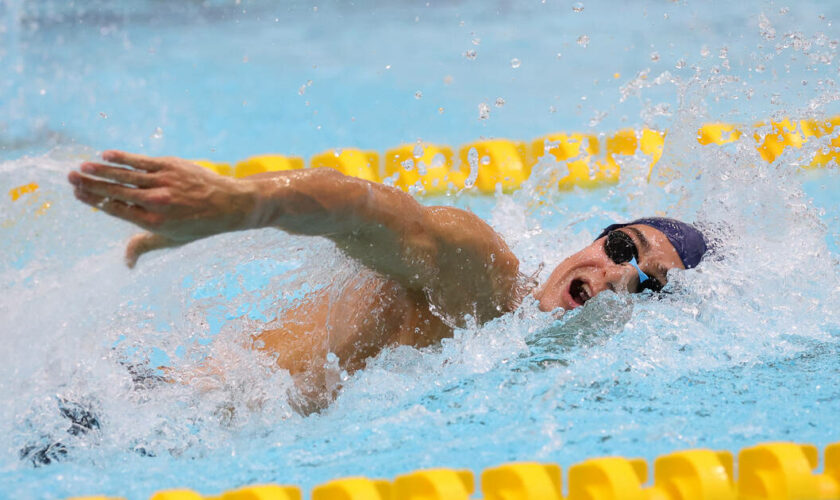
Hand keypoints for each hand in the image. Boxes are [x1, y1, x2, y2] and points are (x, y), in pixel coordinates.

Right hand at [68, 150, 256, 266]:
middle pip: (116, 191)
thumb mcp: (172, 241)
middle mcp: (156, 202)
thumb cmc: (198, 225)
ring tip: (82, 166)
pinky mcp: (171, 166)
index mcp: (153, 222)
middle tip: (71, 177)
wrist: (229, 204)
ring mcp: (163, 182)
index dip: (95, 201)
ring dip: (101, 170)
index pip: (116, 209)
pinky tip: (106, 155)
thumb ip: (143, 247)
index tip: (78, 194)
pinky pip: (142, 161)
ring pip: (125, 175)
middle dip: (91, 184)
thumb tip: (126, 265)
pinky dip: (123, 158)